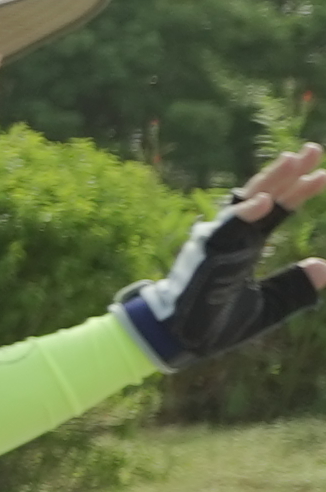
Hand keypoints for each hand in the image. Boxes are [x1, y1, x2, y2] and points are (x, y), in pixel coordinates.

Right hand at [115, 145, 325, 369]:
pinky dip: (244, 215)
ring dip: (270, 181)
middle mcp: (231, 237)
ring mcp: (216, 242)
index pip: (276, 211)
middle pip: (263, 196)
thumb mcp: (269, 305)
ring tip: (294, 160)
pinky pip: (226, 231)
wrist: (179, 342)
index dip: (299, 191)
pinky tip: (265, 201)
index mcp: (245, 245)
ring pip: (245, 204)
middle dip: (289, 173)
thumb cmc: (216, 324)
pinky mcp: (204, 256)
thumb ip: (294, 286)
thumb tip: (325, 266)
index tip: (323, 173)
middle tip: (314, 149)